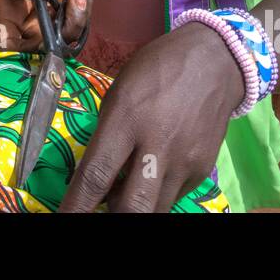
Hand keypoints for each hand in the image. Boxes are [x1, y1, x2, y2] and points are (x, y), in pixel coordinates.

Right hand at [0, 0, 90, 52]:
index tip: (49, 32)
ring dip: (82, 8)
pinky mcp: (67, 12)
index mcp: (11, 21)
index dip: (32, 49)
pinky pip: (82, 14)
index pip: (15, 48)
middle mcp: (32, 28)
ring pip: (72, 32)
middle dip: (71, 24)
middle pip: (53, 45)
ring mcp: (52, 22)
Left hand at [60, 22, 244, 211]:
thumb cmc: (157, 68)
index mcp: (127, 118)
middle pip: (132, 207)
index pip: (95, 175)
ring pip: (154, 210)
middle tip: (97, 211)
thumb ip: (107, 135)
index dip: (76, 205)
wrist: (214, 60)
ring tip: (124, 191)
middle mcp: (158, 144)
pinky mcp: (203, 169)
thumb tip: (98, 178)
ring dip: (133, 208)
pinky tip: (150, 178)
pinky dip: (155, 196)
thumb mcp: (120, 91)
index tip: (64, 217)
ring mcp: (185, 160)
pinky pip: (173, 197)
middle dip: (110, 218)